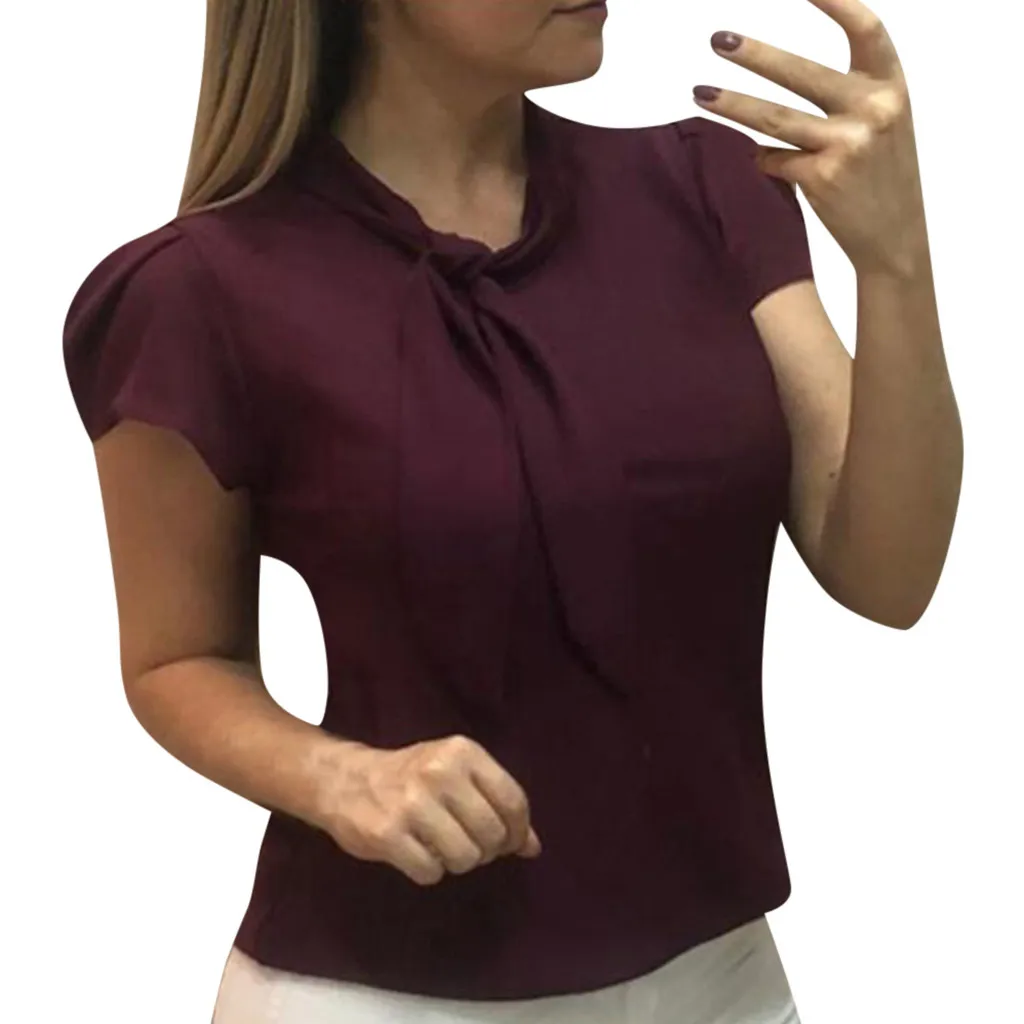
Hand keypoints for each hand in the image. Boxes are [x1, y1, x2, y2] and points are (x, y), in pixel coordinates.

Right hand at [315, 735, 541, 885]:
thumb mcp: (457, 774)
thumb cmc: (412, 777)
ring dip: (457, 862)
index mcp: (463, 752)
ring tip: (440, 846)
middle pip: (492, 834)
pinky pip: (431, 872)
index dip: (518, 832)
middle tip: (469, 845)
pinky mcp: (387, 834)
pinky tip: (416, 852)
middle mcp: (439, 773)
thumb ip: (496, 803)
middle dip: (486, 850)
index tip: (510, 843)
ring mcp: (412, 804)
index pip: (513, 801)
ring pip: (465, 858)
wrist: (346, 779)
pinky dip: (428, 871)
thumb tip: (532, 847)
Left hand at [693, 0, 928, 276]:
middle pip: (802, 72)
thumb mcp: (884, 121)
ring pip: (775, 118)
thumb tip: (782, 64)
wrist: (895, 237)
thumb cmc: (882, 174)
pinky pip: (773, 159)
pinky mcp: (822, 178)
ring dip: (732, 105)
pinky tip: (758, 159)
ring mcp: (847, 145)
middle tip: (721, 40)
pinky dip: (761, 158)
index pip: (867, 30)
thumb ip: (852, 91)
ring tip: (700, 93)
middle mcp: (874, 110)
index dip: (837, 3)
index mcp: (892, 87)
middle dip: (756, 55)